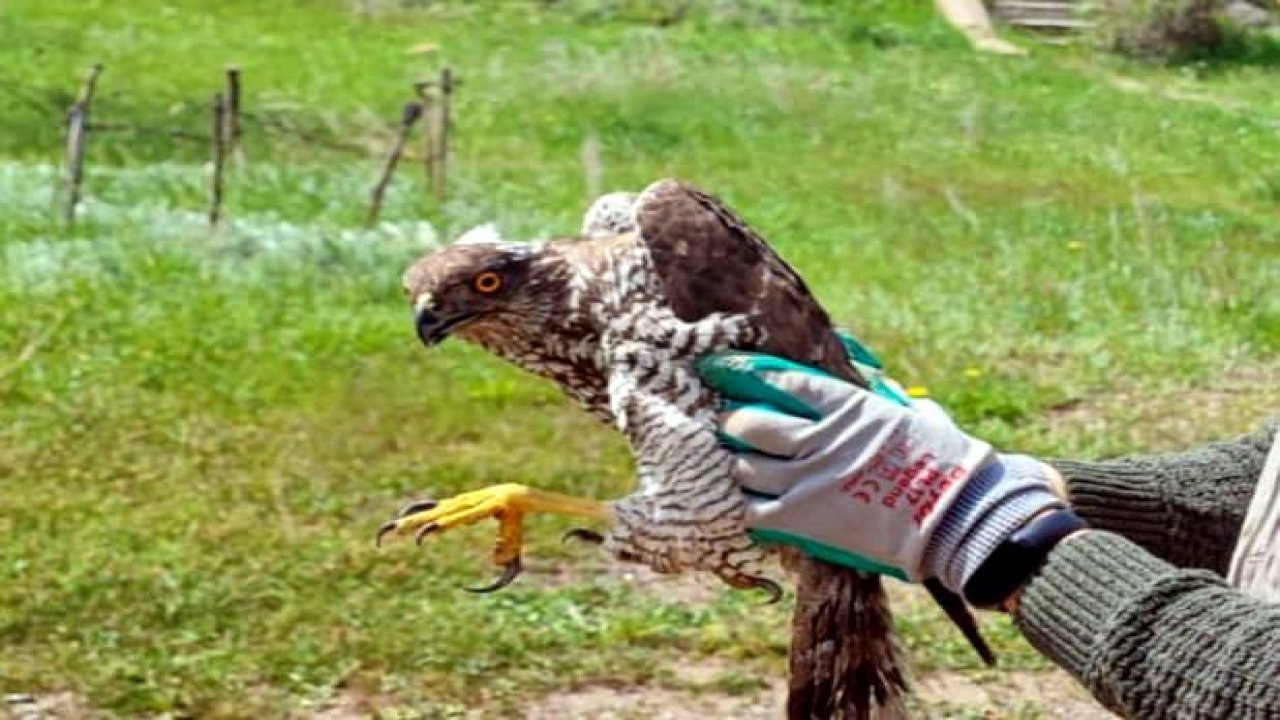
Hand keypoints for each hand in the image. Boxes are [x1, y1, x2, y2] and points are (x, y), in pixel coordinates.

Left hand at [697, 351, 1065, 593]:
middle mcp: (820, 441)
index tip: (719, 368)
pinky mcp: (805, 523)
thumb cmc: (942, 460)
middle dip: (735, 423)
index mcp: (846, 406)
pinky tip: (755, 502)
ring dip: (740, 466)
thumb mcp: (907, 411)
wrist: (958, 519)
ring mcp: (808, 483)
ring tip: (746, 466)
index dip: (741, 373)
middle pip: (748, 424)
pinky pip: (753, 511)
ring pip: (744, 468)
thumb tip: (858, 366)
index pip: (777, 381)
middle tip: (733, 426)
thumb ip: (876, 390)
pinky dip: (748, 506)